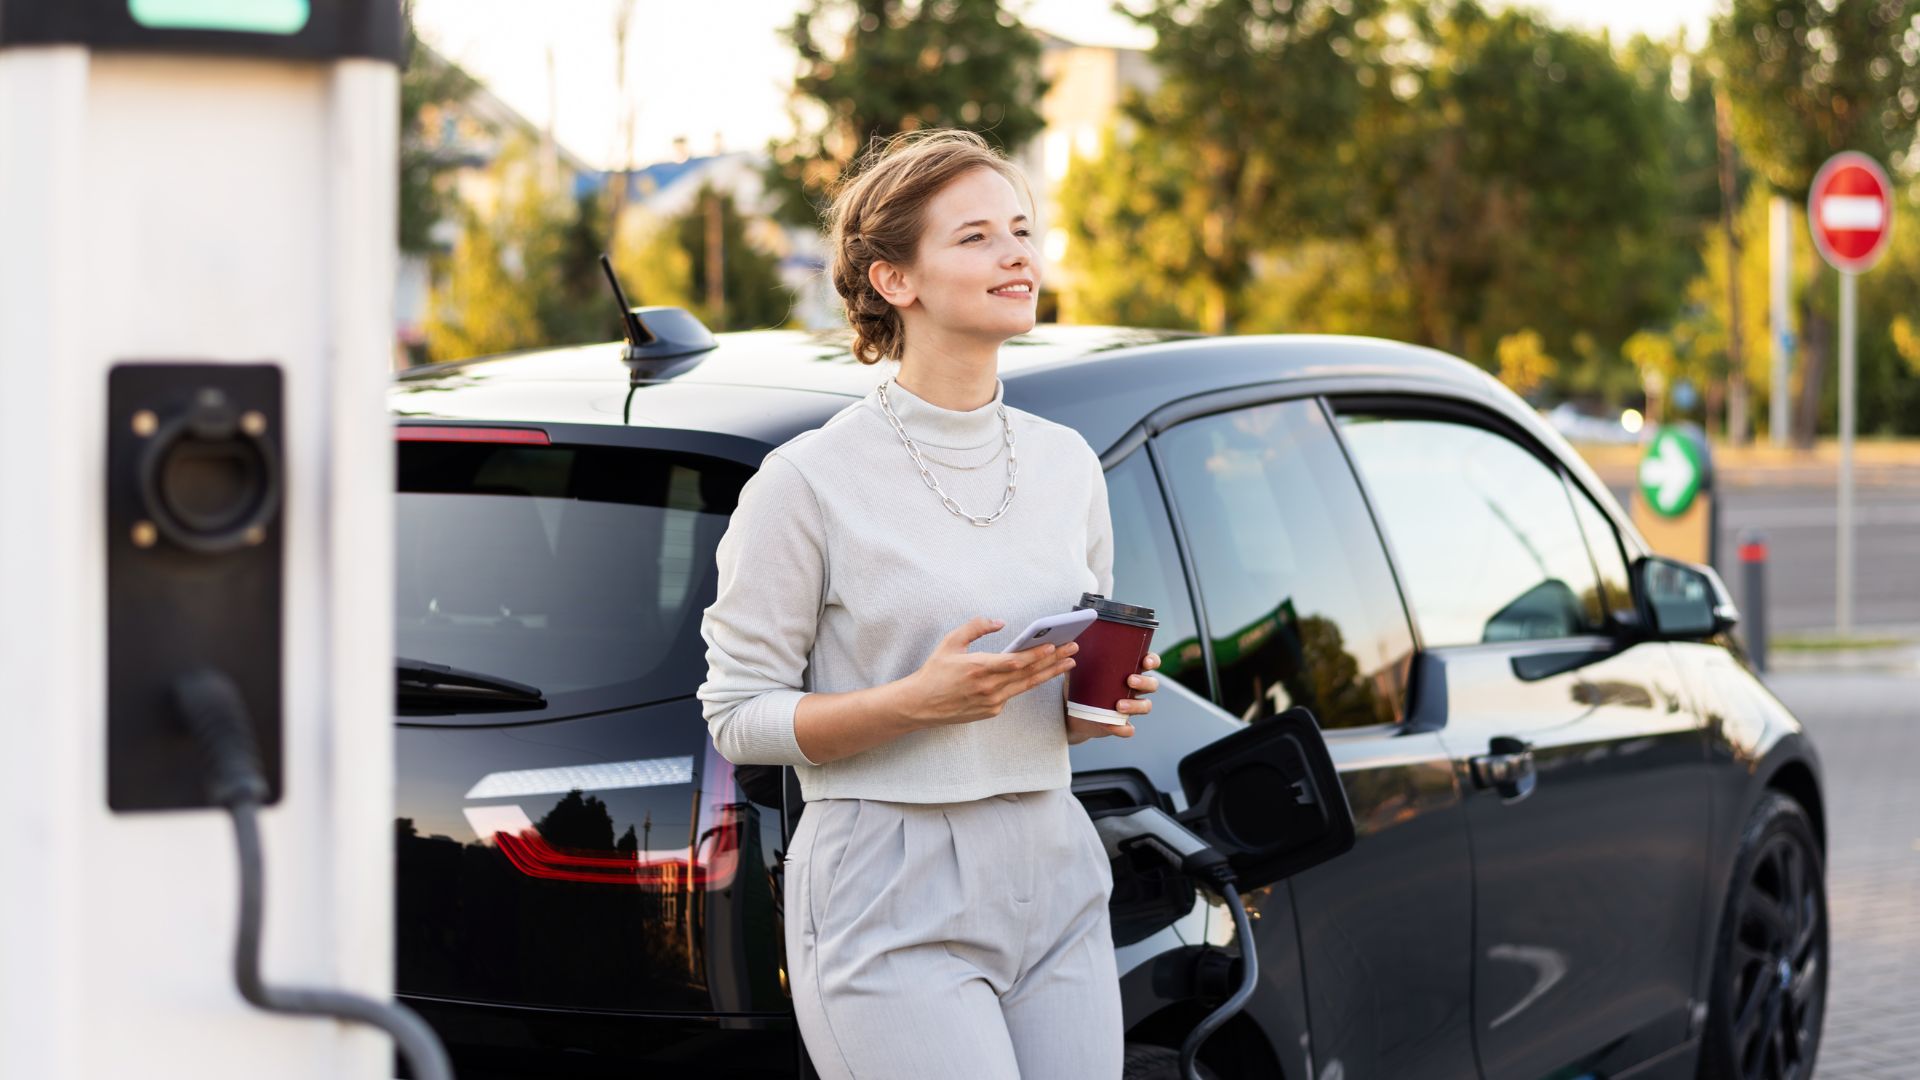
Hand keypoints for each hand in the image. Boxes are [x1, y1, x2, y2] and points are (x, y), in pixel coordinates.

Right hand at [896, 616, 1079, 728]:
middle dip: (1054, 661)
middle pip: (1029, 674)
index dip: (1037, 654)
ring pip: (1027, 686)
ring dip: (1049, 674)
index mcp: (979, 668)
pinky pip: (1012, 694)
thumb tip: (999, 621)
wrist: (919, 705)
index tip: (1055, 645)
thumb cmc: (934, 672)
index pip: (1016, 662)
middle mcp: (989, 687)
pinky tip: (1041, 674)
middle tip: (1073, 650)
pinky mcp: (991, 711)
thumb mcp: (951, 642)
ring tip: (1068, 663)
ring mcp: (992, 702)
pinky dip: (1026, 683)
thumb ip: (975, 627)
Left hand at [1065, 652, 1159, 743]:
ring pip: (1145, 706)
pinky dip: (1123, 728)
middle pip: (1152, 684)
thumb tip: (1072, 643)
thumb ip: (1077, 656)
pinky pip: (1128, 729)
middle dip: (1144, 682)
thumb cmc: (1080, 683)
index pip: (1150, 662)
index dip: (1152, 661)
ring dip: (1135, 705)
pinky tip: (1112, 725)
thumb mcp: (1078, 668)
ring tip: (1118, 706)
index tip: (1146, 661)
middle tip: (1129, 680)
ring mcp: (1130, 707)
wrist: (1072, 711)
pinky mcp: (1120, 724)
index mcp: (1129, 670)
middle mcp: (1134, 689)